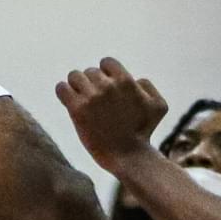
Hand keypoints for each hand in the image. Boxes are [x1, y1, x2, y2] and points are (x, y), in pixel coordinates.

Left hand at [56, 57, 168, 172]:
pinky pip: (61, 88)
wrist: (128, 156)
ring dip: (76, 86)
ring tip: (81, 100)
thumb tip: (134, 79)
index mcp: (125, 80)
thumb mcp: (159, 106)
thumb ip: (148, 86)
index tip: (106, 88)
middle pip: (89, 72)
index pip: (106, 63)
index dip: (105, 74)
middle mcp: (107, 86)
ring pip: (74, 76)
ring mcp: (91, 97)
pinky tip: (69, 102)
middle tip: (95, 102)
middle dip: (91, 84)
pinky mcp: (77, 110)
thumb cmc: (144, 133)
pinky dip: (63, 92)